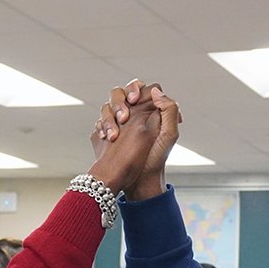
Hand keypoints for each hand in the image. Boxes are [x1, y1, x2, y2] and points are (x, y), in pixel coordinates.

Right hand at [100, 83, 179, 199]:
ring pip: (106, 107)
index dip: (136, 89)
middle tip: (124, 118)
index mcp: (148, 110)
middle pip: (119, 94)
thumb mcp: (169, 134)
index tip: (135, 100)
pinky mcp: (106, 133)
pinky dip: (101, 127)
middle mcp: (133, 113)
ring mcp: (118, 123)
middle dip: (118, 102)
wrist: (140, 180)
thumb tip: (155, 91)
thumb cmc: (157, 158)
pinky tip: (107, 138)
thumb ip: (168, 110)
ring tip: (113, 135)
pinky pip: (99, 122)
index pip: (140, 88)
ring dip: (108, 117)